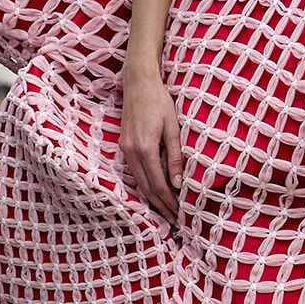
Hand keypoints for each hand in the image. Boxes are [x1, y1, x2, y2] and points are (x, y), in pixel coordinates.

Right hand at [119, 67, 183, 221]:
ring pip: (139, 182)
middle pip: (147, 188)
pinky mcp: (124, 146)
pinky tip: (155, 192)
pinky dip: (146, 185)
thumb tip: (178, 184)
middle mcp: (131, 152)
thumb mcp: (172, 128)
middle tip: (175, 221)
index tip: (180, 214)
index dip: (169, 202)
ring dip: (153, 198)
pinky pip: (135, 172)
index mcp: (145, 148)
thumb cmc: (159, 101)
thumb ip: (175, 156)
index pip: (159, 184)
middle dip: (161, 206)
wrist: (138, 83)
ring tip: (167, 211)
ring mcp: (125, 149)